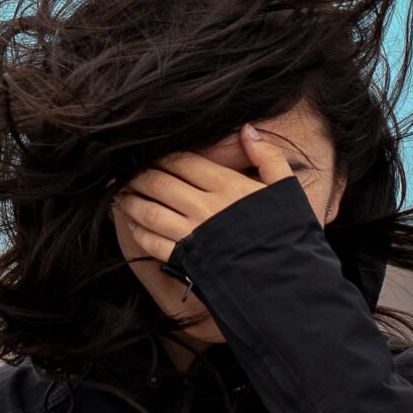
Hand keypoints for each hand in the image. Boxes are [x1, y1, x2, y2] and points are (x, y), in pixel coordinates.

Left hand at [110, 123, 295, 275]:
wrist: (287, 283)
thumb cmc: (288, 236)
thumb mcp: (286, 190)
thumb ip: (268, 157)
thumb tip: (247, 129)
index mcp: (227, 186)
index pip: (183, 161)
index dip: (162, 156)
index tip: (150, 155)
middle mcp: (204, 207)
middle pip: (159, 182)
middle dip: (139, 176)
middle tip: (128, 173)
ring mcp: (193, 235)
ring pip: (149, 211)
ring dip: (132, 202)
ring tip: (124, 196)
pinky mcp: (186, 261)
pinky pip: (152, 242)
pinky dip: (139, 232)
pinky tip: (135, 227)